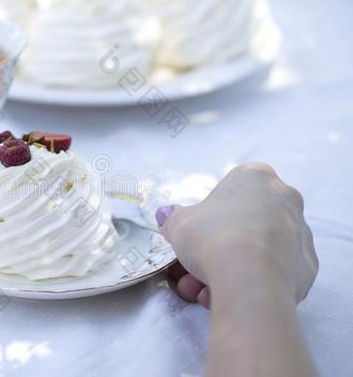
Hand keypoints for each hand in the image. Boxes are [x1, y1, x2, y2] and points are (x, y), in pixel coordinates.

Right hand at [156, 162, 318, 307]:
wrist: (249, 277)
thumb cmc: (211, 237)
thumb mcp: (179, 224)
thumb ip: (173, 218)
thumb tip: (165, 215)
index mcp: (256, 177)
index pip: (230, 191)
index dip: (207, 217)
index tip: (195, 237)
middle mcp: (285, 199)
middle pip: (244, 224)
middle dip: (217, 249)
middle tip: (193, 270)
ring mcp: (301, 233)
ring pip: (258, 250)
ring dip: (230, 269)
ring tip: (203, 292)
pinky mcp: (308, 267)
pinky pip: (274, 273)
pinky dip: (252, 283)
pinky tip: (230, 296)